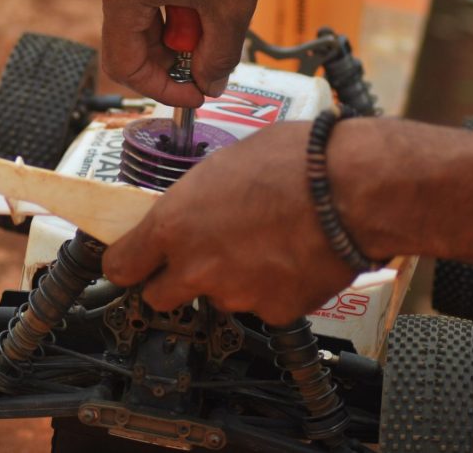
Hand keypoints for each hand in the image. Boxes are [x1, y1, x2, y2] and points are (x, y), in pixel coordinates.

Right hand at [90, 0, 279, 105]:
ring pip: (141, 2)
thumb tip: (209, 82)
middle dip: (173, 50)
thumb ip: (218, 55)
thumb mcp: (232, 4)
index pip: (126, 64)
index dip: (162, 87)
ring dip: (176, 16)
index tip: (196, 92)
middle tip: (212, 50)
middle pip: (132, 34)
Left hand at [102, 121, 355, 325]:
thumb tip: (188, 208)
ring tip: (262, 243)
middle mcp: (196, 266)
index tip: (132, 263)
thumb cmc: (293, 161)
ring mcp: (235, 294)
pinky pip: (262, 306)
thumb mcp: (223, 163)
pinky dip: (272, 289)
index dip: (126, 265)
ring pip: (218, 298)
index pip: (121, 266)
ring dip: (231, 280)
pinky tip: (289, 257)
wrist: (351, 187)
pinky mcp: (275, 312)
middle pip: (160, 296)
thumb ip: (193, 198)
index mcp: (174, 224)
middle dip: (173, 280)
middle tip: (199, 257)